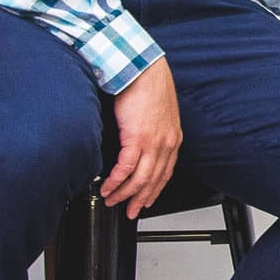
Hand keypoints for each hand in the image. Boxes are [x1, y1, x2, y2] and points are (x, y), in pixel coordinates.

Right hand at [103, 59, 181, 218]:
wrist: (142, 69)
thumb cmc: (147, 84)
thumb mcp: (158, 111)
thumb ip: (152, 129)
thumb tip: (139, 141)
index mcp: (173, 137)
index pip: (166, 172)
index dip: (155, 189)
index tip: (147, 200)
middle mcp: (166, 143)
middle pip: (154, 180)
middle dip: (140, 199)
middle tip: (130, 211)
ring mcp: (153, 142)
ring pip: (140, 178)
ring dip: (124, 194)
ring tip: (112, 201)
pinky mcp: (137, 138)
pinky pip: (125, 168)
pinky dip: (115, 181)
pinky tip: (107, 187)